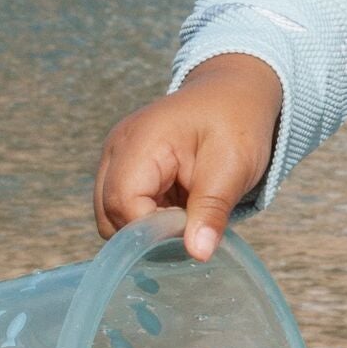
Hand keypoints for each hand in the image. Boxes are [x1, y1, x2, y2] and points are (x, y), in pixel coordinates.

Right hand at [93, 53, 282, 260]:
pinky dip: (149, 219)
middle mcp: (117, 149)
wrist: (234, 93)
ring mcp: (116, 158)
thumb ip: (212, 209)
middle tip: (191, 228)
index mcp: (139, 141)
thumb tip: (198, 254)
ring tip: (187, 216)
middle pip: (109, 214)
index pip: (123, 203)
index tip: (189, 234)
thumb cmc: (237, 122)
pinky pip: (123, 207)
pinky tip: (179, 210)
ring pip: (112, 216)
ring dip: (148, 228)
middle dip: (147, 235)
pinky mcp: (125, 168)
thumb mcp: (234, 165)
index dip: (152, 231)